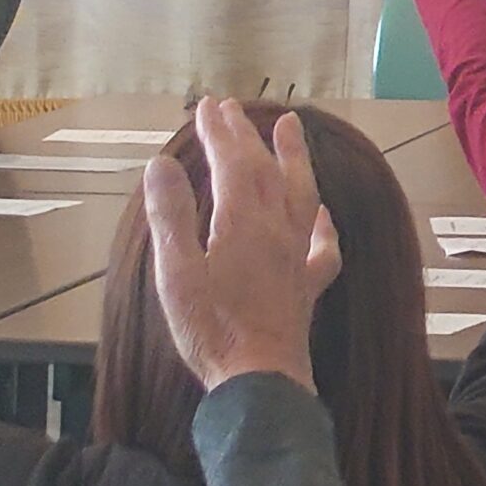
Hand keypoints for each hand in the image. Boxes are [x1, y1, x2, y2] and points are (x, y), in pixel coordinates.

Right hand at [145, 101, 340, 392]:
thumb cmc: (211, 330)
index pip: (233, 163)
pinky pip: (322, 243)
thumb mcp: (175, 272)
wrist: (261, 379)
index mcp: (243, 223)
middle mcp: (277, 230)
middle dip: (246, 135)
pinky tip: (323, 215)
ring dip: (293, 157)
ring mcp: (297, 256)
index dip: (219, 132)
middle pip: (265, 170)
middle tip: (230, 107)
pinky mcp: (307, 285)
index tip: (206, 106)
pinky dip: (321, 221)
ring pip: (301, 193)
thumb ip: (171, 216)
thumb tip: (161, 164)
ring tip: (291, 127)